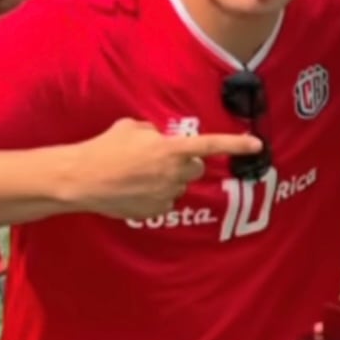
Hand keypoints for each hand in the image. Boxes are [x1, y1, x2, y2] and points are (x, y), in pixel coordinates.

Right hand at [67, 119, 262, 218]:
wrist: (82, 179)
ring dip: (166, 180)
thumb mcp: (131, 128)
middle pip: (195, 169)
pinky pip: (164, 202)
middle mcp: (173, 173)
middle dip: (184, 164)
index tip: (257, 145)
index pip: (211, 146)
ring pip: (178, 186)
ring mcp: (165, 195)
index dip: (236, 145)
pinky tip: (133, 190)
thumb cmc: (105, 148)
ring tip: (137, 175)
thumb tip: (159, 138)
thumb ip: (153, 132)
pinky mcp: (155, 211)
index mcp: (171, 149)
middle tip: (161, 159)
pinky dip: (154, 196)